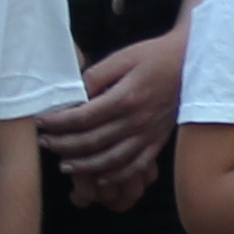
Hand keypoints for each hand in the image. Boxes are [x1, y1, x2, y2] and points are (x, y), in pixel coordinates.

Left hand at [36, 26, 188, 212]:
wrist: (192, 62)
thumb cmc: (155, 56)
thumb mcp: (123, 57)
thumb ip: (97, 75)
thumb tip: (75, 94)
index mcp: (125, 98)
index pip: (82, 118)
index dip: (57, 123)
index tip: (41, 122)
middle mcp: (136, 121)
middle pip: (92, 142)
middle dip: (63, 145)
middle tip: (45, 143)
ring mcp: (148, 134)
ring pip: (111, 160)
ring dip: (85, 166)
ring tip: (65, 165)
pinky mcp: (158, 141)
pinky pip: (137, 165)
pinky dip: (118, 176)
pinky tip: (101, 177)